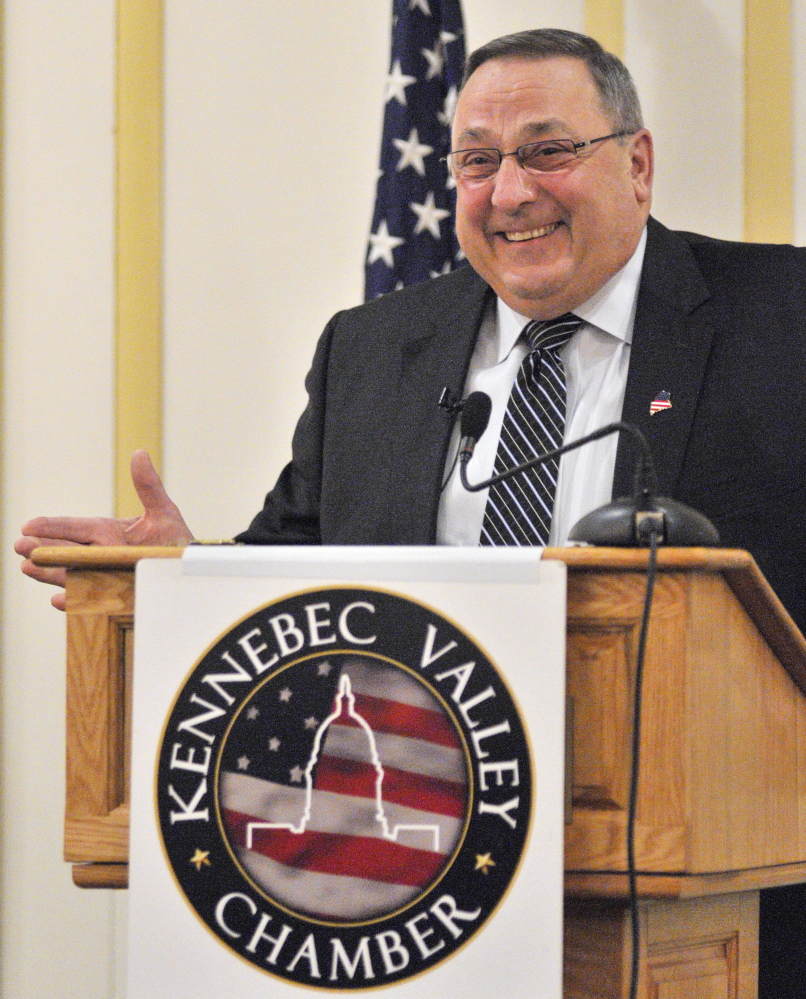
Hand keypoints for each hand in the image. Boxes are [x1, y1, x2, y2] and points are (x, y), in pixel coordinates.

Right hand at [15, 450, 193, 609]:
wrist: (189, 572)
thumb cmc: (174, 542)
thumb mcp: (163, 512)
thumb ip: (148, 486)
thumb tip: (139, 453)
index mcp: (108, 533)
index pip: (76, 528)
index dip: (53, 527)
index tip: (28, 525)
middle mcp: (101, 555)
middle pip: (67, 551)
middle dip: (43, 549)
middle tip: (19, 546)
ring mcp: (105, 577)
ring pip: (71, 574)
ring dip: (50, 573)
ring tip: (27, 567)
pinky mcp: (114, 599)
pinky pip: (90, 601)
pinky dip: (75, 600)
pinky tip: (58, 600)